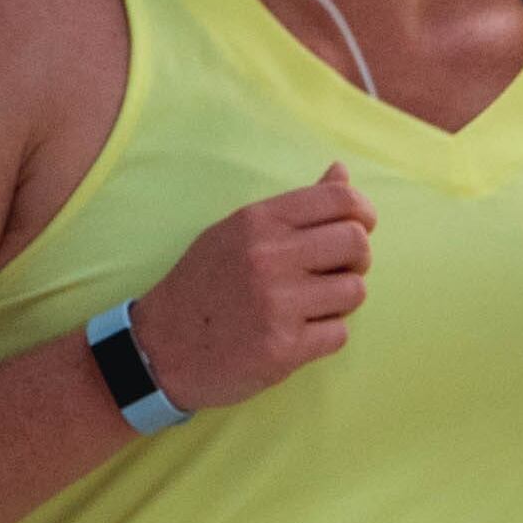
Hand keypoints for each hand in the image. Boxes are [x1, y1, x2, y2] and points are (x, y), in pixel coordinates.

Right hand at [130, 164, 372, 410]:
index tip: (359, 228)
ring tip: (309, 306)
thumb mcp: (239, 232)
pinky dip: (325, 336)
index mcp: (258, 221)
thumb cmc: (204, 285)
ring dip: (340, 301)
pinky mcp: (283, 348)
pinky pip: (339, 334)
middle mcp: (268, 257)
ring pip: (354, 290)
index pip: (340, 198)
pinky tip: (296, 334)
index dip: (362, 212)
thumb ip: (294, 206)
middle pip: (356, 242)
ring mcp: (277, 304)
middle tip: (334, 272)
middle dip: (356, 259)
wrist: (160, 349)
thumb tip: (341, 172)